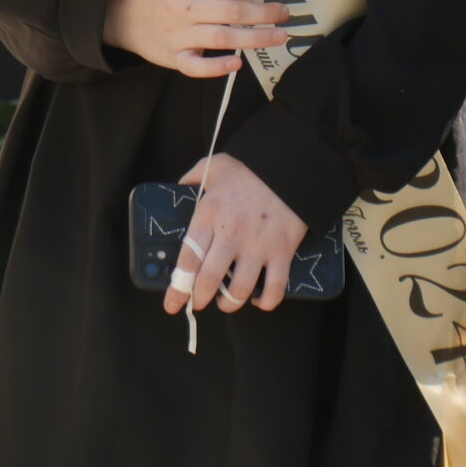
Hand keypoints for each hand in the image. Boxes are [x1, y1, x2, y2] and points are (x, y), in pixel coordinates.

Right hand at [101, 0, 297, 78]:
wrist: (123, 12)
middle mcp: (185, 6)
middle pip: (231, 11)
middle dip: (264, 13)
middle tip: (286, 13)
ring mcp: (179, 34)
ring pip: (221, 38)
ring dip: (254, 39)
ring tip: (279, 36)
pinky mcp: (174, 57)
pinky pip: (195, 66)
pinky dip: (215, 67)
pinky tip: (237, 64)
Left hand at [167, 152, 307, 316]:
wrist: (293, 162)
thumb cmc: (252, 167)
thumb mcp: (216, 165)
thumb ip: (193, 177)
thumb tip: (179, 189)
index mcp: (209, 214)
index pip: (187, 260)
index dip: (178, 289)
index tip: (173, 304)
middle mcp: (231, 233)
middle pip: (209, 281)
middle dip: (200, 299)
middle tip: (200, 302)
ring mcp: (258, 245)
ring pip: (239, 291)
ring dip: (230, 304)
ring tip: (227, 302)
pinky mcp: (283, 251)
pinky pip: (274, 289)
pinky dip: (265, 301)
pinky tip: (259, 298)